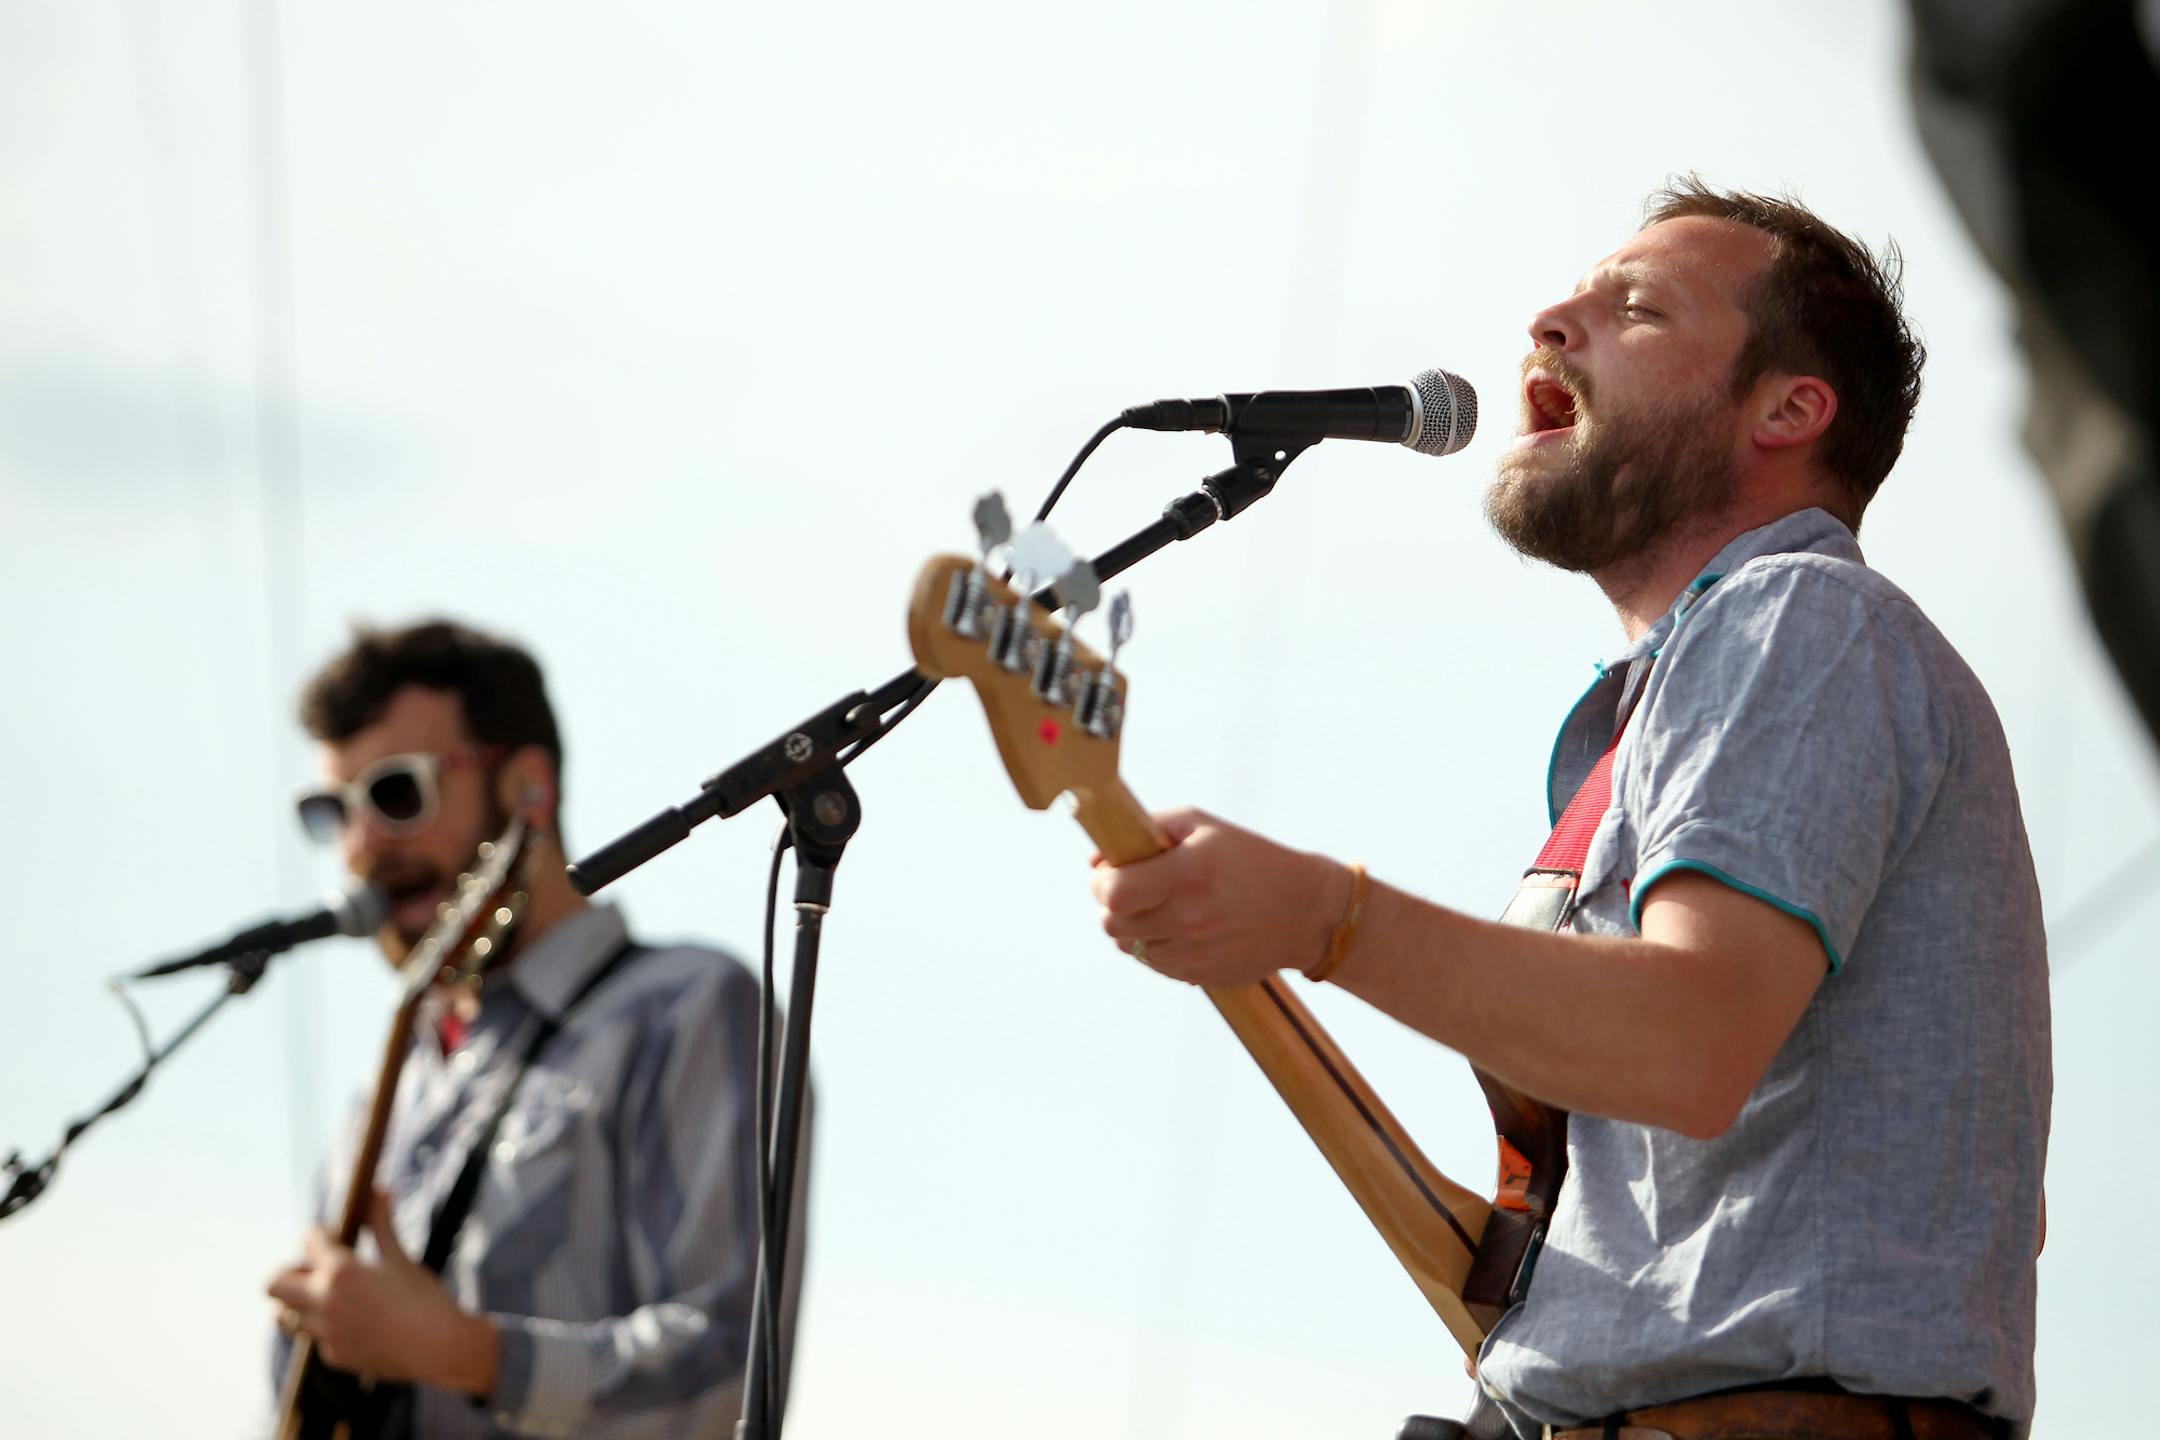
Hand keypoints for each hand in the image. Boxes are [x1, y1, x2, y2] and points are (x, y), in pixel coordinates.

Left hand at [267, 1187, 500, 1396]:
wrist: (440, 1348)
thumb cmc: (424, 1298)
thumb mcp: (400, 1259)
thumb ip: (381, 1225)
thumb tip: (381, 1189)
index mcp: (340, 1271)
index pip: (309, 1241)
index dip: (319, 1234)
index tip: (329, 1235)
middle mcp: (323, 1301)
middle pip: (273, 1284)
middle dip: (289, 1272)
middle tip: (316, 1269)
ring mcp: (325, 1332)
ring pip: (286, 1315)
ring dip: (301, 1302)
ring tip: (330, 1296)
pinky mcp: (333, 1354)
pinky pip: (314, 1336)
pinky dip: (325, 1325)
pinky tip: (356, 1321)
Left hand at [1090, 807, 1350, 986]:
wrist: (1305, 912)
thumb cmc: (1250, 859)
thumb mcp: (1203, 825)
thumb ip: (1147, 830)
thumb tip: (1097, 858)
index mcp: (1189, 874)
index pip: (1112, 893)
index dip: (1101, 881)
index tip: (1112, 871)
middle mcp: (1189, 919)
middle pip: (1111, 925)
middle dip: (1114, 904)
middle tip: (1135, 888)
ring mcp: (1194, 953)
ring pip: (1130, 947)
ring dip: (1136, 927)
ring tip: (1166, 906)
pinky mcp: (1199, 977)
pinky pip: (1154, 963)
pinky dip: (1159, 945)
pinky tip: (1186, 927)